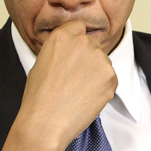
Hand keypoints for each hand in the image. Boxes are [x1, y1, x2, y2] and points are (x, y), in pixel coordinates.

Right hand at [0, 20, 117, 150]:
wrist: (46, 123)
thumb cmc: (39, 98)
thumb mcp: (41, 63)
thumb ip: (60, 51)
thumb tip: (72, 52)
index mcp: (61, 36)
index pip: (78, 27)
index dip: (77, 41)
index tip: (75, 53)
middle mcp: (82, 42)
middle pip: (93, 44)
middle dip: (88, 58)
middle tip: (76, 78)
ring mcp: (98, 58)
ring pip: (103, 61)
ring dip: (97, 72)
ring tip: (79, 91)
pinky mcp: (110, 76)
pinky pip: (110, 78)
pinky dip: (103, 87)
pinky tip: (87, 98)